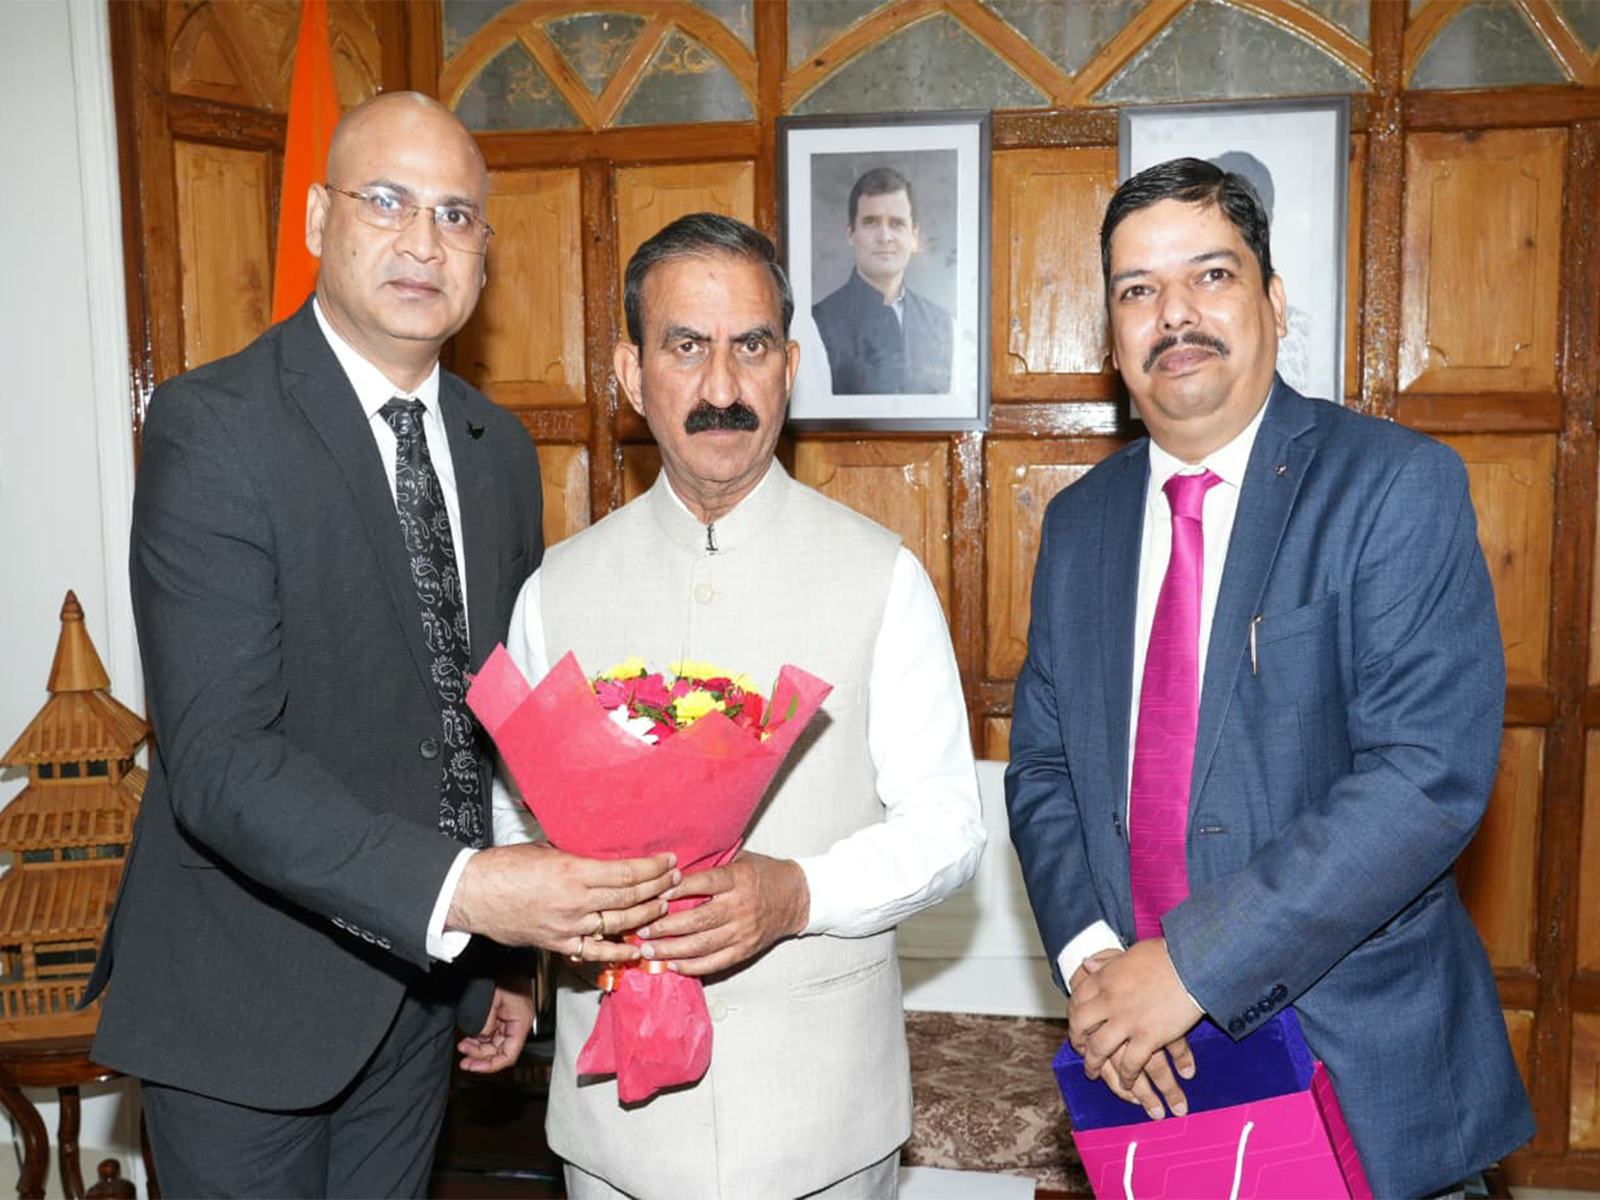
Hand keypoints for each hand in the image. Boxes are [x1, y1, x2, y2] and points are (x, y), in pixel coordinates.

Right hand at [447, 843, 677, 962]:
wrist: (472, 894)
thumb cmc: (504, 867)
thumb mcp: (546, 850)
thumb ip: (577, 857)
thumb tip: (602, 856)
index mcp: (573, 873)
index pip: (626, 873)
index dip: (653, 868)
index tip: (668, 861)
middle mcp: (575, 902)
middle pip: (629, 897)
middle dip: (657, 888)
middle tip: (674, 880)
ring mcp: (568, 926)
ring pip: (618, 923)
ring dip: (645, 915)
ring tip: (662, 904)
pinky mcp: (558, 943)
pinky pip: (596, 951)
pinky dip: (618, 951)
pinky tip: (636, 947)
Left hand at [457, 975, 533, 1073]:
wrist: (506, 959)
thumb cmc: (504, 974)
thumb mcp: (491, 1001)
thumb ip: (485, 1024)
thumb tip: (480, 1037)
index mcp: (520, 1023)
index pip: (508, 1055)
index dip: (491, 1065)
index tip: (473, 1067)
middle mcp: (517, 1024)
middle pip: (500, 1052)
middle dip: (480, 1056)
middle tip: (464, 1059)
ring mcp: (509, 1020)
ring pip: (494, 1044)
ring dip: (478, 1048)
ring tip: (463, 1046)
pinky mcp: (502, 1016)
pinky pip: (491, 1033)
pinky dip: (479, 1038)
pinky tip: (469, 1037)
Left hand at [632, 851, 809, 975]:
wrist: (796, 897)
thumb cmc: (762, 875)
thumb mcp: (740, 860)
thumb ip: (712, 866)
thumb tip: (671, 868)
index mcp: (739, 880)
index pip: (705, 883)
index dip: (679, 888)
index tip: (656, 892)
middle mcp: (741, 907)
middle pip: (698, 920)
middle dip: (665, 927)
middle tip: (641, 929)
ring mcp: (743, 932)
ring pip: (702, 945)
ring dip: (671, 950)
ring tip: (648, 951)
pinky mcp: (745, 950)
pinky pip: (715, 963)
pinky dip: (692, 966)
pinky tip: (673, 964)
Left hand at [1068, 938, 1201, 1095]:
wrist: (1193, 965)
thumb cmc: (1166, 955)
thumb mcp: (1129, 952)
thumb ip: (1106, 960)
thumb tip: (1086, 963)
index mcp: (1104, 978)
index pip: (1077, 1000)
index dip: (1074, 1015)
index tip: (1076, 1025)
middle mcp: (1109, 1000)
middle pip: (1081, 1025)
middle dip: (1077, 1041)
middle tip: (1080, 1052)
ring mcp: (1127, 1020)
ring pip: (1099, 1049)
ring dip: (1094, 1065)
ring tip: (1093, 1074)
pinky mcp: (1148, 1037)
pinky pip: (1130, 1064)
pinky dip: (1126, 1076)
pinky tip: (1126, 1083)